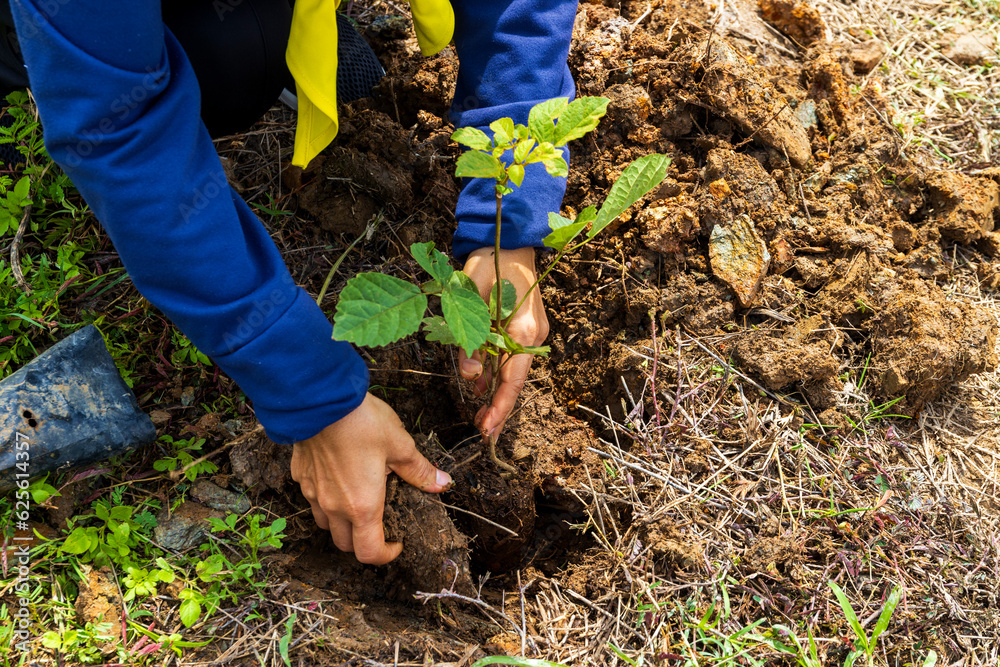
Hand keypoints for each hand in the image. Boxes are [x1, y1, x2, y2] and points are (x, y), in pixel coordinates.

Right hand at [290, 393, 451, 564]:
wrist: (319, 399)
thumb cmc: (362, 423)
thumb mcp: (400, 445)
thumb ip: (419, 470)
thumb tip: (442, 483)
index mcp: (362, 506)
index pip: (369, 553)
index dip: (385, 555)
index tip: (397, 543)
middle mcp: (334, 507)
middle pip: (345, 543)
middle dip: (364, 542)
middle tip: (381, 524)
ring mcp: (313, 492)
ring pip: (325, 524)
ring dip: (342, 523)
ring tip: (359, 501)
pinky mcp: (300, 475)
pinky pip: (313, 498)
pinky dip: (326, 498)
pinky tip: (338, 477)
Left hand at [460, 247, 549, 440]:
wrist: (510, 240)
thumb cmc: (489, 262)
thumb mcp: (471, 296)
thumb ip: (469, 338)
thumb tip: (471, 376)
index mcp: (524, 329)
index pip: (513, 378)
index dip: (500, 407)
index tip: (487, 429)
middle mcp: (533, 335)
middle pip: (516, 381)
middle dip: (500, 409)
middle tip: (483, 434)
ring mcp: (532, 332)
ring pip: (513, 372)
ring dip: (496, 394)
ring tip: (481, 418)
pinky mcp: (525, 329)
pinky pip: (511, 358)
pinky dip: (497, 375)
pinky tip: (482, 389)